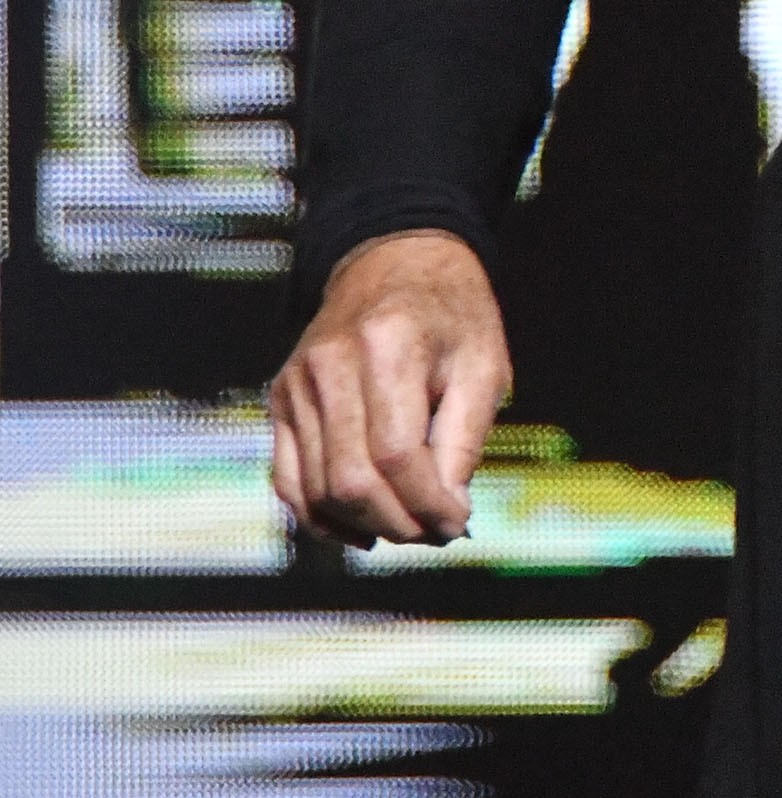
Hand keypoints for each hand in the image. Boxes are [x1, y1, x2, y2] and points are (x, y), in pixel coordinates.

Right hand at [267, 232, 511, 545]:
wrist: (394, 265)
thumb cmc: (450, 317)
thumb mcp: (484, 367)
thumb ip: (465, 440)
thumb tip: (448, 512)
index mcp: (387, 345)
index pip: (397, 454)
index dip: (429, 504)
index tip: (458, 523)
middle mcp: (329, 364)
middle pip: (352, 479)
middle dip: (400, 522)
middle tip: (435, 532)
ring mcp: (296, 383)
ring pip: (318, 489)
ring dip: (366, 525)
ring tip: (409, 526)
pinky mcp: (281, 400)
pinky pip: (287, 480)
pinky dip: (321, 519)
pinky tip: (360, 531)